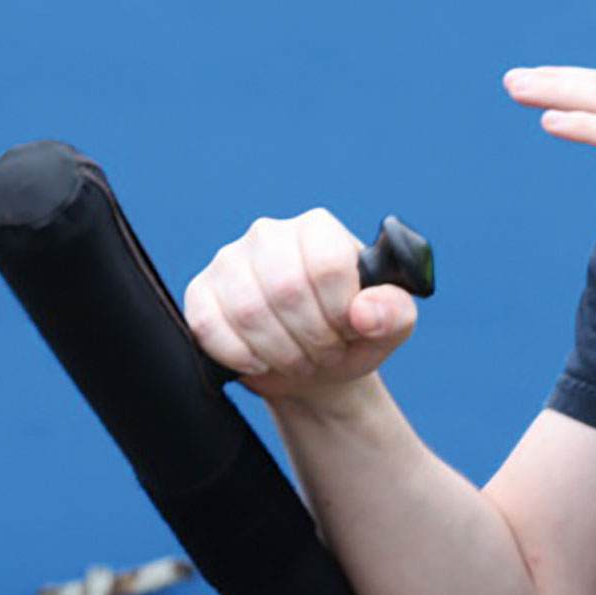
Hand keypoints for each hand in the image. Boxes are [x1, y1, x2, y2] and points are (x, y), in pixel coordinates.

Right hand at [181, 209, 420, 402]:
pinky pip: (209, 326)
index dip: (340, 311)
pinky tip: (260, 361)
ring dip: (280, 352)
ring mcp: (229, 261)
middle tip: (324, 353)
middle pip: (286, 289)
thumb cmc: (351, 336)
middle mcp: (269, 234)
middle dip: (311, 338)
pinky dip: (240, 356)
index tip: (349, 330)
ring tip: (298, 359)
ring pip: (248, 311)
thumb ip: (394, 312)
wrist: (313, 365)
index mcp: (317, 229)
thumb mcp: (390, 328)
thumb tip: (364, 312)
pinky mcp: (201, 292)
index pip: (326, 263)